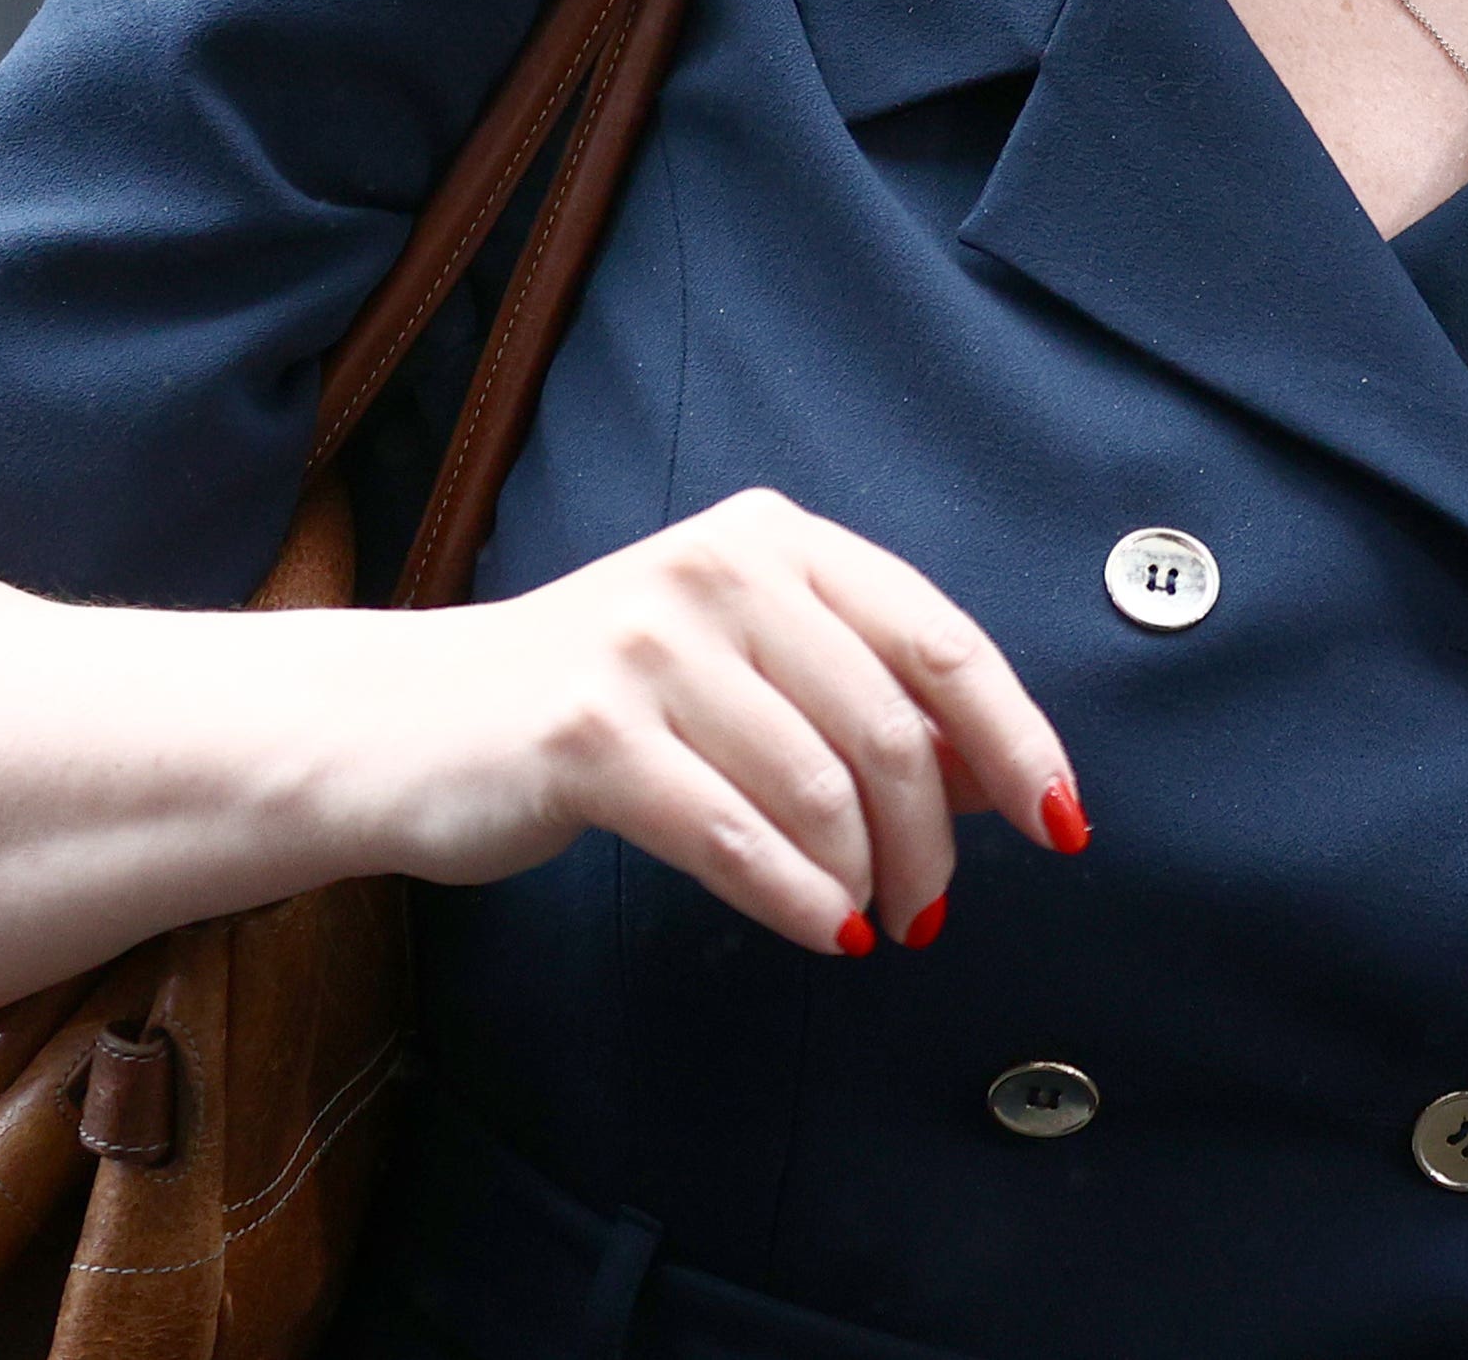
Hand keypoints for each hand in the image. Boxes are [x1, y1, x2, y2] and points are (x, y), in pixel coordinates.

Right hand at [350, 487, 1078, 952]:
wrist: (408, 722)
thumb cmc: (598, 700)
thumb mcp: (738, 660)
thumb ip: (859, 692)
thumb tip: (993, 770)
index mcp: (773, 538)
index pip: (939, 638)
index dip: (1015, 737)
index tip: (1059, 818)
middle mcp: (717, 570)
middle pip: (890, 726)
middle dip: (933, 838)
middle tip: (929, 909)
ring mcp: (649, 645)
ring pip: (819, 789)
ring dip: (863, 878)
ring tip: (862, 920)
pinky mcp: (587, 732)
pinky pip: (733, 837)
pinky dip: (796, 899)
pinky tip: (818, 929)